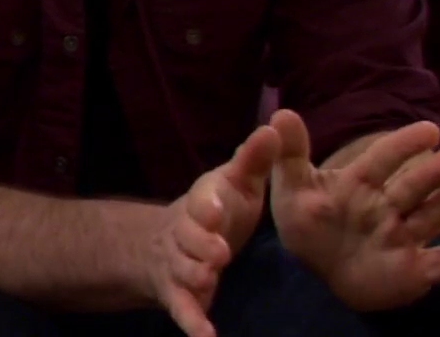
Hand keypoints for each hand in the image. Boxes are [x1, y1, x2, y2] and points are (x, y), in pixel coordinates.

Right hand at [149, 125, 279, 336]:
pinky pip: (184, 311)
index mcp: (202, 204)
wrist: (162, 245)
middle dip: (199, 243)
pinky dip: (193, 325)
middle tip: (218, 251)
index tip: (217, 209)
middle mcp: (185, 234)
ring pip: (182, 271)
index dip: (206, 205)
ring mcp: (179, 267)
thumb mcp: (235, 183)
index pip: (200, 201)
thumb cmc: (215, 211)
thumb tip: (277, 124)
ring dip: (193, 276)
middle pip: (188, 238)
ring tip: (206, 281)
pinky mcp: (180, 297)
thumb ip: (254, 160)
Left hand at [268, 109, 439, 311]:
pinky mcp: (413, 271)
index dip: (404, 145)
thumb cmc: (311, 226)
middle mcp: (387, 208)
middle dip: (433, 173)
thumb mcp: (293, 191)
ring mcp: (403, 239)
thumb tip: (282, 113)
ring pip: (432, 217)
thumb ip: (290, 155)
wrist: (319, 273)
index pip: (383, 160)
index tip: (429, 129)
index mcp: (360, 185)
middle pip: (413, 187)